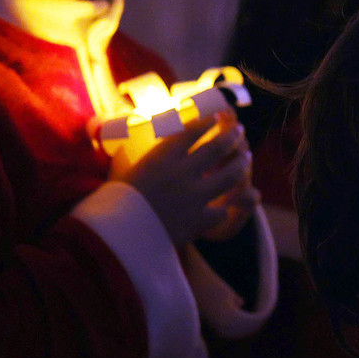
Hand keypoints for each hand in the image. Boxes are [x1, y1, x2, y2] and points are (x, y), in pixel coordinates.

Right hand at [113, 112, 253, 245]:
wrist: (115, 240)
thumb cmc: (112, 204)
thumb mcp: (122, 172)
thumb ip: (133, 156)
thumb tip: (128, 140)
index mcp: (160, 159)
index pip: (191, 132)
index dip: (207, 122)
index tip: (216, 117)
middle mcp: (181, 174)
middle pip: (216, 148)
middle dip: (231, 136)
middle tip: (239, 130)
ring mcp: (193, 197)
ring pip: (228, 176)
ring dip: (240, 165)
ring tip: (246, 157)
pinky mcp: (199, 221)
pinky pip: (222, 210)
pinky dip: (225, 207)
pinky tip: (228, 203)